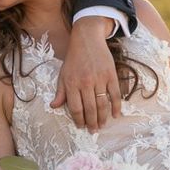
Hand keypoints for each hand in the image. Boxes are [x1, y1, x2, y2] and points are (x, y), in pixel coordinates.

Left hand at [51, 16, 121, 131]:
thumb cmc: (74, 58)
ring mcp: (99, 79)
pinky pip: (115, 95)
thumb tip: (54, 106)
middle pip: (89, 109)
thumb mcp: (63, 74)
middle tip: (93, 130)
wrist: (87, 39)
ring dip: (103, 118)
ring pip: (102, 104)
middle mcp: (85, 82)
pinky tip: (115, 115)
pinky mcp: (111, 75)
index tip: (81, 126)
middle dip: (91, 122)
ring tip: (102, 125)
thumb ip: (60, 92)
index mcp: (71, 83)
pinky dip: (116, 106)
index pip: (75, 108)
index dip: (78, 120)